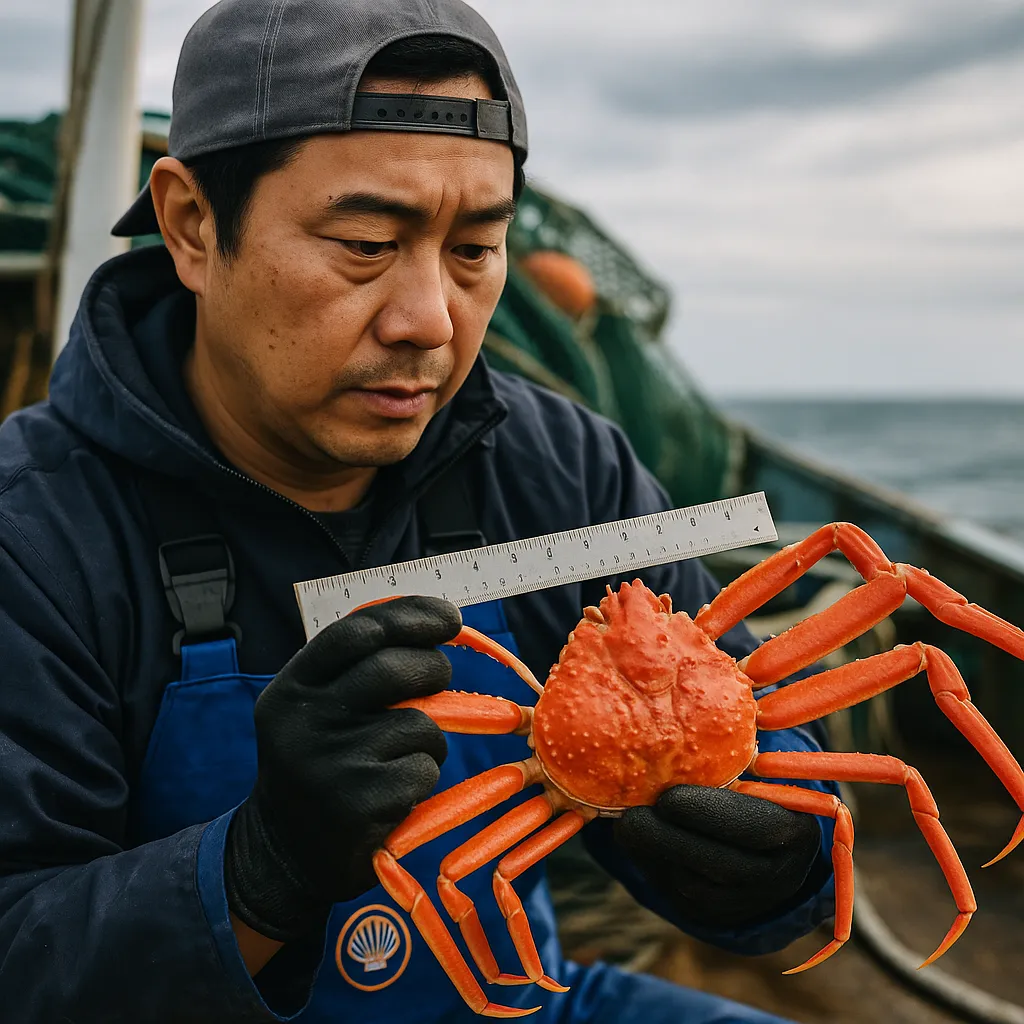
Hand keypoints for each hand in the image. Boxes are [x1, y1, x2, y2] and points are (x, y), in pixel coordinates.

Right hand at [224, 596, 461, 941]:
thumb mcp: (317, 708)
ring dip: (428, 738)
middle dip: (433, 668)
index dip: (410, 616)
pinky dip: (423, 777)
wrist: (284, 854)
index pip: (356, 632)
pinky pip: (423, 769)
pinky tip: (393, 794)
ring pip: (419, 724)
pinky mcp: (361, 802)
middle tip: (440, 677)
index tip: (449, 617)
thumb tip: (439, 621)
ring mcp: (332, 762)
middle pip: (393, 669)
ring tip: (399, 757)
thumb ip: (359, 667)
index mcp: (292, 688)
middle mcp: (305, 721)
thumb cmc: (319, 763)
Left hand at [613, 785, 824, 928]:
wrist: (754, 841)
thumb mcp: (749, 773)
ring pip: (697, 886)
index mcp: (797, 830)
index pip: (756, 828)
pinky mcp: (720, 915)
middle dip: (671, 839)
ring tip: (630, 823)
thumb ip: (724, 767)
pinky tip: (638, 842)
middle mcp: (782, 876)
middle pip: (722, 866)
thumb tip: (666, 751)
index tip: (667, 798)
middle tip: (631, 815)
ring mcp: (751, 903)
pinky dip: (656, 869)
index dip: (708, 813)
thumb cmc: (746, 788)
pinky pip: (682, 897)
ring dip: (657, 854)